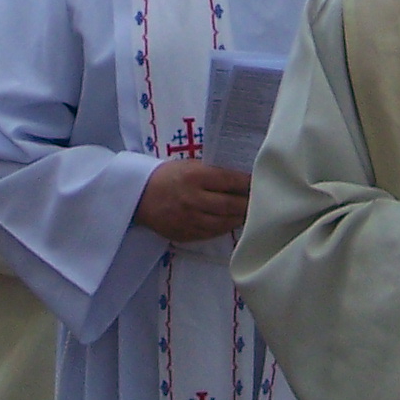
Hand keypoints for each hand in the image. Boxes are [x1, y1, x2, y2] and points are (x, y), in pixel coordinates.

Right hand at [134, 159, 249, 242]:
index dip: (248, 183)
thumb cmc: (168, 176)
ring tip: (249, 213)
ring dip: (240, 218)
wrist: (139, 196)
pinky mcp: (186, 234)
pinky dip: (225, 227)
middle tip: (260, 201)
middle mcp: (194, 199)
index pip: (231, 181)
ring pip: (225, 222)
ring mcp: (190, 219)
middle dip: (248, 204)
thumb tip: (242, 178)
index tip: (259, 183)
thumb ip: (213, 171)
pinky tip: (231, 222)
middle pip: (231, 205)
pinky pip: (213, 233)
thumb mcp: (189, 165)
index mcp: (195, 176)